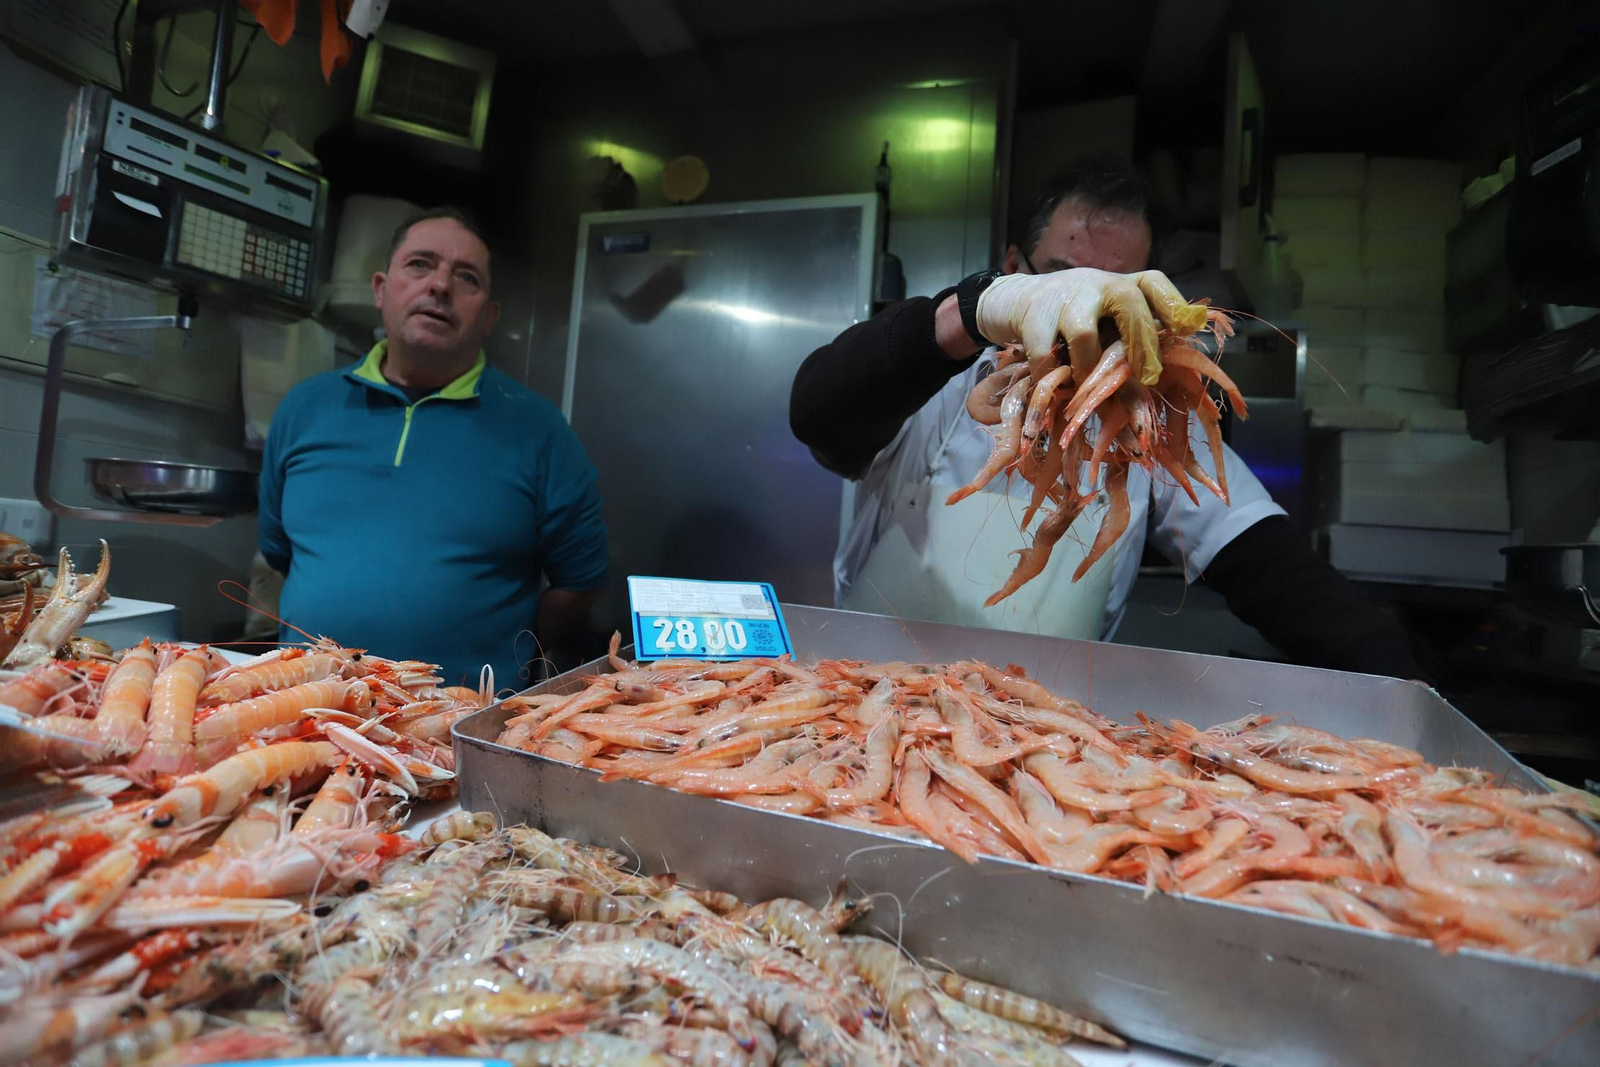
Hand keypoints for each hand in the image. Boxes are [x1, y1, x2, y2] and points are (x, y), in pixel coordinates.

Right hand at [974, 268, 1207, 385]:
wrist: (1015, 300)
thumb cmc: (1072, 320)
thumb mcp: (1104, 327)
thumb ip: (1125, 354)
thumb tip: (1147, 410)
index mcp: (1123, 286)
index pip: (1154, 284)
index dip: (1173, 305)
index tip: (1186, 330)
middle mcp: (1099, 285)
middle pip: (1128, 301)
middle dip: (1141, 341)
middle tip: (1149, 378)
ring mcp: (1065, 298)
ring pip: (1084, 333)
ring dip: (1090, 371)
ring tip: (1092, 396)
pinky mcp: (1033, 317)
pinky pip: (1045, 356)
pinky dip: (1052, 382)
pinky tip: (1056, 396)